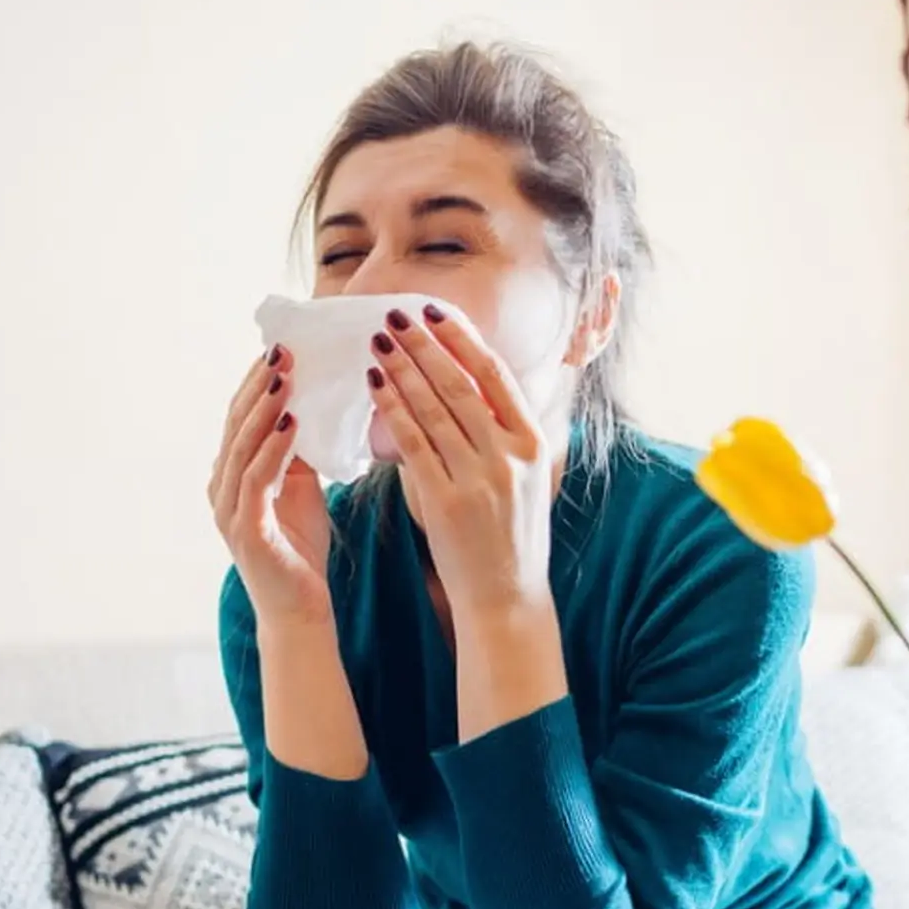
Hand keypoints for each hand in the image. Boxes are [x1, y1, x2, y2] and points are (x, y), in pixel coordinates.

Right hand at [209, 346, 332, 628]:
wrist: (300, 609)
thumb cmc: (301, 550)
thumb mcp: (302, 488)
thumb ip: (297, 452)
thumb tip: (309, 407)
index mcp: (232, 475)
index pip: (240, 418)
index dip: (256, 383)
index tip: (280, 349)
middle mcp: (222, 488)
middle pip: (236, 425)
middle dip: (259, 385)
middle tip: (282, 350)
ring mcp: (229, 510)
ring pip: (242, 446)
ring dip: (264, 408)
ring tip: (285, 376)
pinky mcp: (245, 530)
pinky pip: (255, 479)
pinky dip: (272, 448)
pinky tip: (291, 423)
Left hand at [368, 306, 552, 619]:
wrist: (506, 598)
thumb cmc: (510, 536)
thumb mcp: (523, 478)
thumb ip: (502, 434)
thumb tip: (470, 384)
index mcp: (532, 444)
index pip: (495, 376)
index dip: (462, 339)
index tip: (434, 311)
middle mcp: (509, 457)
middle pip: (461, 385)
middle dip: (425, 345)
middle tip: (394, 315)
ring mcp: (479, 480)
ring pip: (435, 410)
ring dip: (403, 370)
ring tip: (378, 343)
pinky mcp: (445, 503)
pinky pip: (414, 446)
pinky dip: (393, 412)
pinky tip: (375, 387)